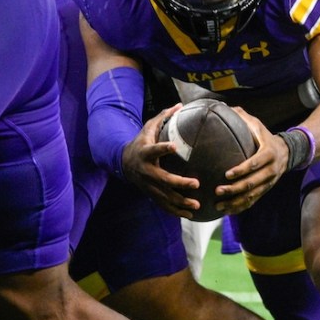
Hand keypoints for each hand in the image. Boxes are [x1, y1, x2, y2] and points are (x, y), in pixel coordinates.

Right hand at [123, 104, 200, 218]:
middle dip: (179, 183)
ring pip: (165, 196)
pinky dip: (175, 211)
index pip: (154, 149)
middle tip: (196, 183)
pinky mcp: (150, 194)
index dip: (163, 148)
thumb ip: (163, 117)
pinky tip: (189, 214)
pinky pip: (163, 205)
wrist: (123, 162)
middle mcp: (146, 170)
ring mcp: (148, 185)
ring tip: (197, 204)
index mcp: (146, 152)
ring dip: (181, 202)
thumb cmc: (142, 142)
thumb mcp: (148, 127)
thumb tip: (180, 105)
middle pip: (163, 179)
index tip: (174, 147)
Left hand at [214, 108, 287, 215]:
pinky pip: (252, 202)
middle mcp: (271, 170)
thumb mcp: (258, 125)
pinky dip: (239, 208)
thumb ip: (243, 117)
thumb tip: (224, 106)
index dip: (241, 170)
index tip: (226, 173)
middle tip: (217, 190)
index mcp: (268, 154)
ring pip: (251, 196)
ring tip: (218, 204)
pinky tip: (225, 210)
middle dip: (234, 189)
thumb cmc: (266, 137)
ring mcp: (269, 183)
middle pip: (252, 183)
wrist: (288, 152)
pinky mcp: (265, 190)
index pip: (255, 163)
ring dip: (234, 202)